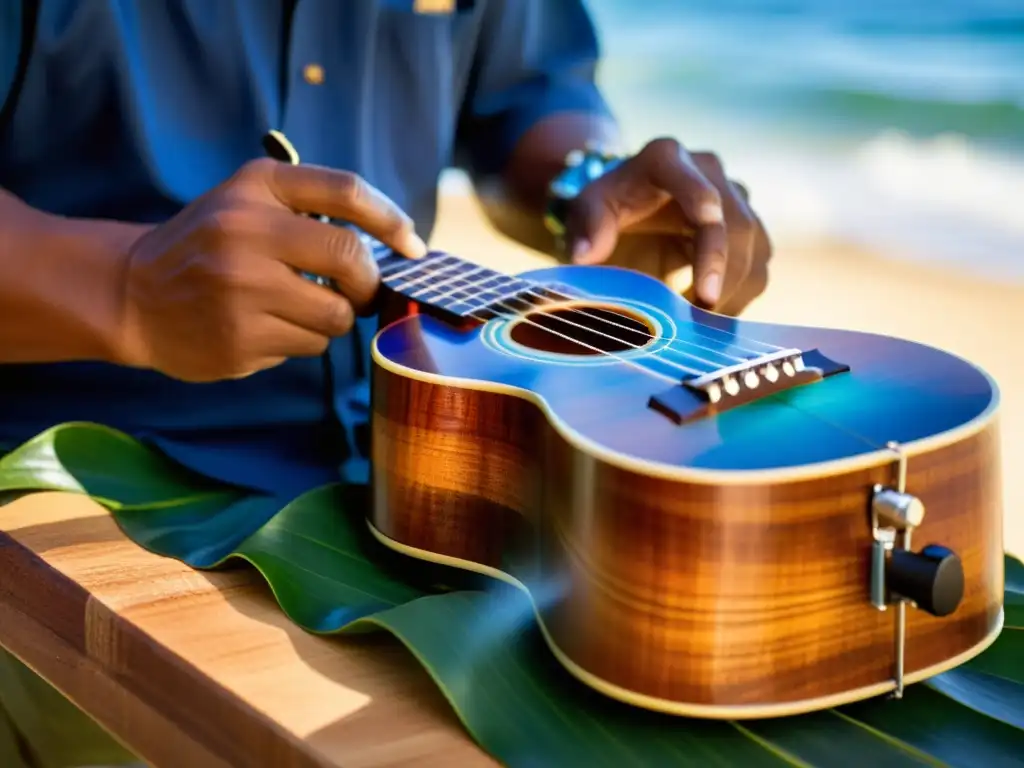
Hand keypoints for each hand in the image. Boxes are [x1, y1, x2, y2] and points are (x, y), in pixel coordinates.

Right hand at [118, 158, 426, 381]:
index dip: (392, 221)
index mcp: (256, 188)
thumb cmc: (211, 244)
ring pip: (336, 316)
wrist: (135, 293)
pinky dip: (301, 340)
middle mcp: (246, 234)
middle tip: (360, 293)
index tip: (413, 247)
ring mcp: (240, 292)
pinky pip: (308, 346)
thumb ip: (316, 207)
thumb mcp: (250, 200)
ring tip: (294, 308)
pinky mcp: (239, 341)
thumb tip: (400, 247)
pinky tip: (264, 327)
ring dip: (332, 318)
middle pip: (353, 263)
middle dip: (369, 285)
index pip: (347, 192)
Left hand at [562, 138, 771, 315]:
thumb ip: (587, 228)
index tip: (707, 220)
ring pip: (754, 248)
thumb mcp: (586, 212)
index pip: (688, 176)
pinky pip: (758, 268)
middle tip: (697, 313)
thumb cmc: (606, 210)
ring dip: (733, 290)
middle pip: (734, 223)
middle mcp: (708, 171)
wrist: (630, 210)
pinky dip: (740, 298)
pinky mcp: (749, 229)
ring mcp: (735, 199)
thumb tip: (585, 257)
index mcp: (664, 159)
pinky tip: (711, 316)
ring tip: (700, 322)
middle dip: (721, 271)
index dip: (700, 196)